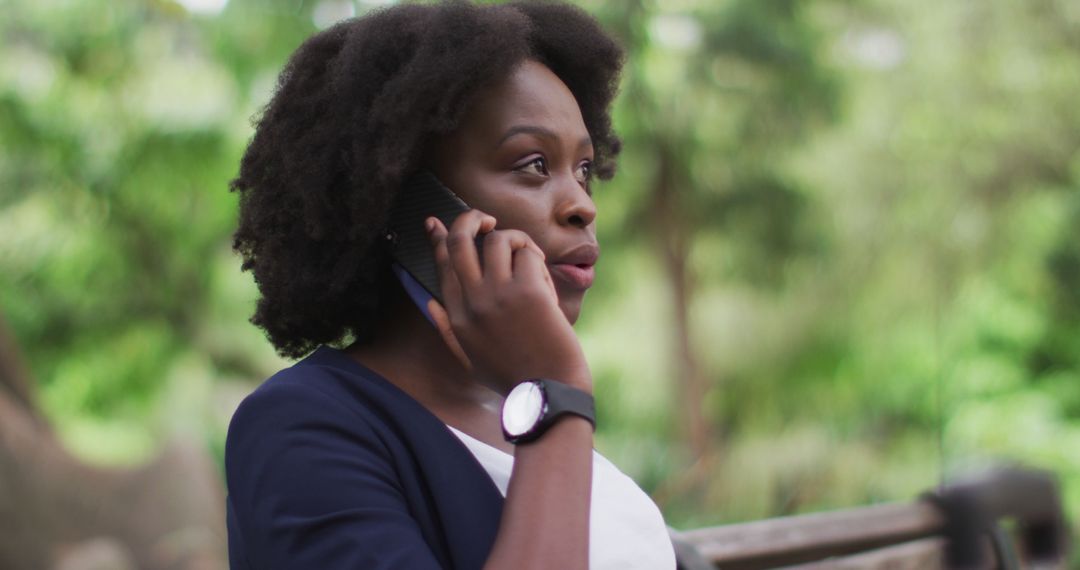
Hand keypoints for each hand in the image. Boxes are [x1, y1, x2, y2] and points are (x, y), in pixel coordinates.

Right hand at [425, 210, 591, 394]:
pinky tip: (545, 282)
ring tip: (531, 261)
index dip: (439, 238)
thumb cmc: (514, 377)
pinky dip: (539, 261)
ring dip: (517, 242)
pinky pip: (529, 254)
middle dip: (471, 219)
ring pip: (499, 240)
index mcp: (457, 316)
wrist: (549, 392)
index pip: (442, 264)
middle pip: (461, 240)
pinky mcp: (528, 291)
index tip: (434, 221)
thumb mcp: (469, 358)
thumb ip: (446, 328)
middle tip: (487, 219)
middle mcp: (472, 302)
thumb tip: (428, 302)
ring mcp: (499, 295)